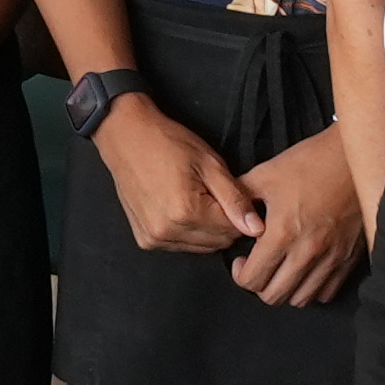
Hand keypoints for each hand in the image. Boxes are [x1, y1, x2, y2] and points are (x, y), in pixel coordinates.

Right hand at [93, 97, 255, 255]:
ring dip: (206, 230)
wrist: (127, 137)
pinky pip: (179, 245)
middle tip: (215, 195)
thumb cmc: (169, 143)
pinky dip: (187, 232)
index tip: (234, 197)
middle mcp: (167, 232)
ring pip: (199, 247)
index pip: (232, 232)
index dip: (240, 215)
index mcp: (186, 213)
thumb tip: (257, 229)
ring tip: (197, 198)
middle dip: (224, 224)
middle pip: (217, 243)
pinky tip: (182, 208)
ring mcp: (153, 238)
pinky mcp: (145, 240)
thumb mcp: (211, 164)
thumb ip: (236, 200)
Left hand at [224, 130, 364, 305]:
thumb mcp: (267, 174)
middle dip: (259, 285)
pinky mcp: (350, 257)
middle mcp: (308, 252)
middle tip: (258, 266)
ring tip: (282, 269)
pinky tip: (306, 269)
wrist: (357, 157)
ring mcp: (332, 257)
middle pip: (274, 296)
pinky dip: (312, 288)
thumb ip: (240, 199)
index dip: (239, 275)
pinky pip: (327, 291)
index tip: (241, 261)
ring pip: (301, 299)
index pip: (252, 280)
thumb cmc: (312, 162)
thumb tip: (224, 217)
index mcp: (283, 232)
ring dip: (286, 289)